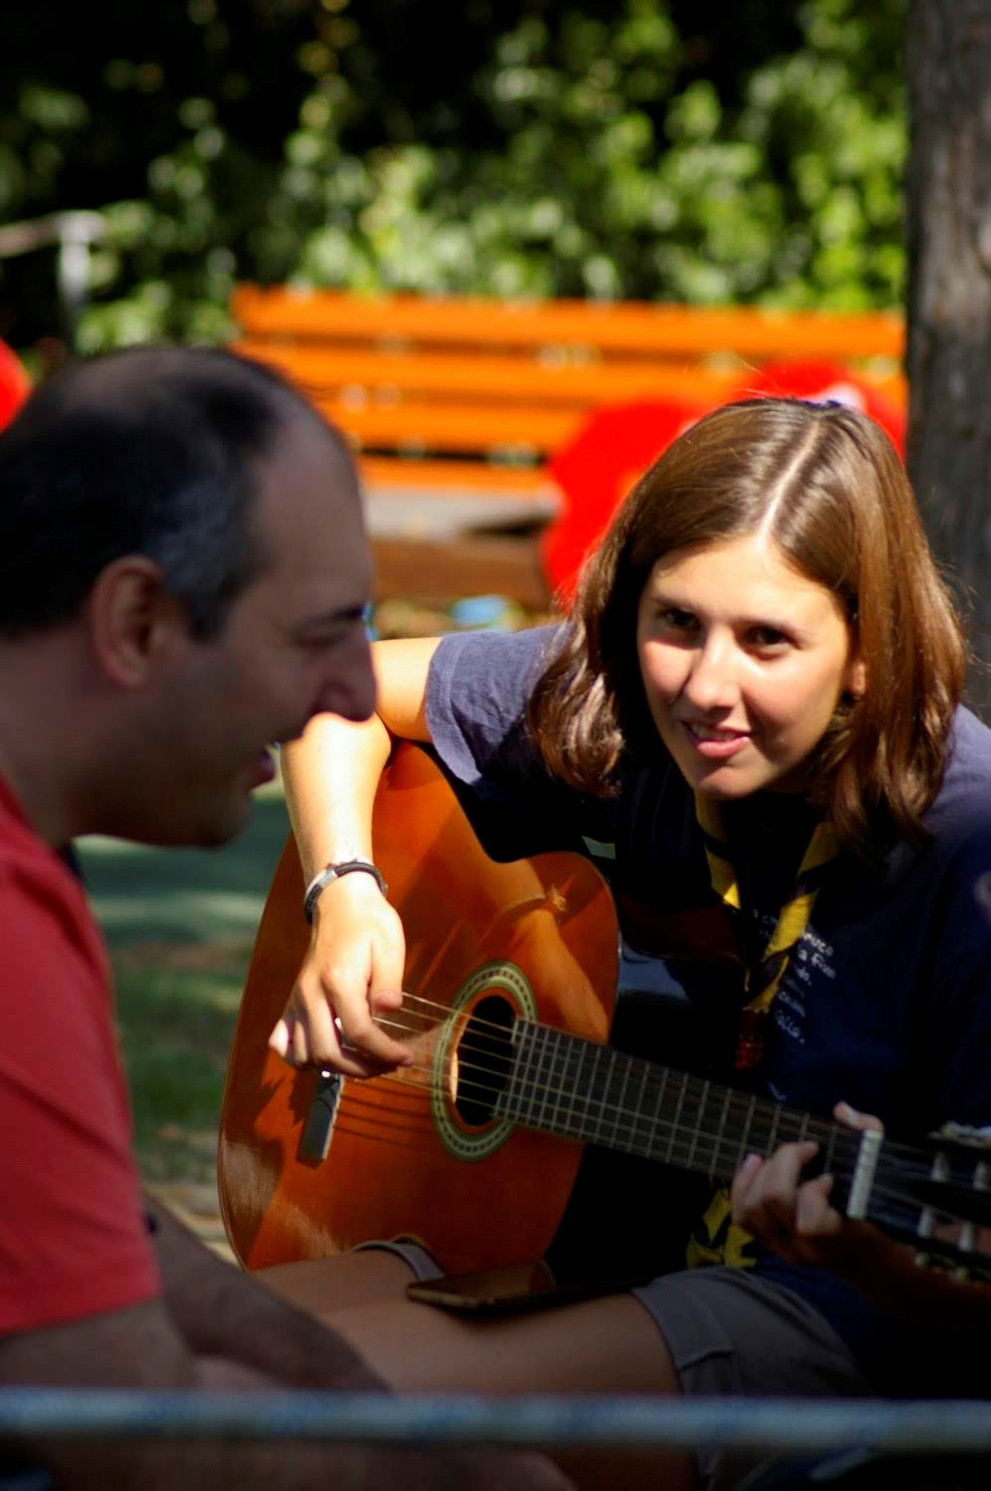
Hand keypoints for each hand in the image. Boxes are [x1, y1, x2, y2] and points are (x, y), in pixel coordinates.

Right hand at [269, 873, 411, 1076]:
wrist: (340, 902)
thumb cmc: (370, 922)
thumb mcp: (389, 944)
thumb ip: (388, 980)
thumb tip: (388, 1010)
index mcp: (338, 979)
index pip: (358, 1032)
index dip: (384, 1052)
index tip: (406, 1057)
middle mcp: (311, 994)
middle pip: (327, 1052)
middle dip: (362, 1068)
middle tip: (389, 1064)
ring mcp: (297, 999)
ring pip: (304, 1054)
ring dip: (335, 1068)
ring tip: (365, 1062)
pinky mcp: (292, 1001)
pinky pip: (282, 1042)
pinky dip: (300, 1058)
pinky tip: (324, 1056)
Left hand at [730, 1101, 882, 1271]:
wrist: (861, 1255)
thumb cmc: (872, 1210)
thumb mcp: (881, 1172)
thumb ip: (869, 1136)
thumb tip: (841, 1111)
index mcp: (839, 1236)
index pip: (811, 1221)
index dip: (814, 1190)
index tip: (829, 1176)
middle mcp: (805, 1248)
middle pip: (774, 1201)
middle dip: (784, 1163)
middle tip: (803, 1151)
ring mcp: (783, 1248)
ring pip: (752, 1207)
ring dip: (762, 1173)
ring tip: (777, 1157)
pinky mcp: (767, 1243)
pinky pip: (742, 1216)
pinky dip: (743, 1185)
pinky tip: (754, 1164)